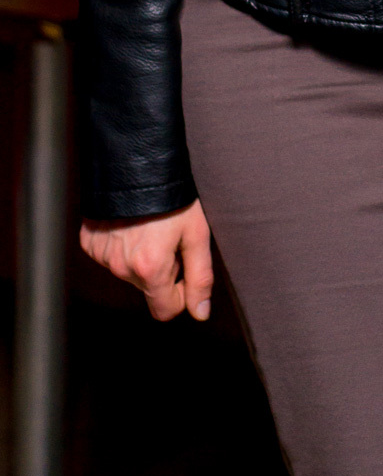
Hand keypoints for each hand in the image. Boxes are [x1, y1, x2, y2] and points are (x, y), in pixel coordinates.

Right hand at [80, 199, 214, 322]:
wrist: (136, 162)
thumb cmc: (173, 196)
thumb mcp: (196, 234)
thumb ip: (200, 277)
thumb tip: (200, 313)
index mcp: (150, 269)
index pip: (165, 310)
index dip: (181, 292)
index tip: (185, 267)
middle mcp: (121, 268)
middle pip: (148, 288)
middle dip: (162, 270)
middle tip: (169, 237)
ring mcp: (102, 255)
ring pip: (128, 272)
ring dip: (141, 258)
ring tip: (150, 226)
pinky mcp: (89, 242)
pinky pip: (109, 256)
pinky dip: (122, 245)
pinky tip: (131, 223)